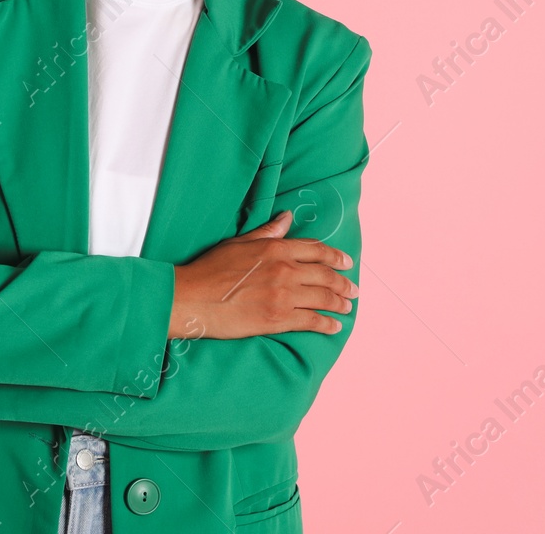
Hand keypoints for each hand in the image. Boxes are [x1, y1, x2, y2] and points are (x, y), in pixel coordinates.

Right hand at [168, 210, 356, 339]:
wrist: (191, 298)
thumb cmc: (209, 269)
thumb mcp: (238, 243)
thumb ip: (266, 232)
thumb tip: (286, 217)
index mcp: (275, 248)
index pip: (316, 250)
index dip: (336, 256)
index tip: (347, 262)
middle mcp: (284, 270)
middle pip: (325, 275)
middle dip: (344, 283)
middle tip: (353, 289)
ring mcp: (283, 295)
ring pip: (323, 298)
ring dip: (339, 303)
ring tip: (347, 307)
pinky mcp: (278, 319)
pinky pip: (311, 321)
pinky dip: (327, 323)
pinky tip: (334, 326)